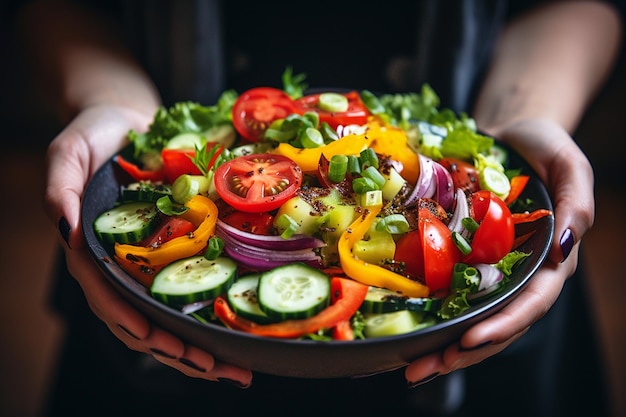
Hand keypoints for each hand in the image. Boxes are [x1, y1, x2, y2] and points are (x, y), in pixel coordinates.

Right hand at [44, 104, 252, 385]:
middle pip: (142, 320)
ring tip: (234, 369)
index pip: (107, 296)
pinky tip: (236, 332)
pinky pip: (190, 290)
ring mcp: (147, 264)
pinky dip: (208, 317)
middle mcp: (120, 266)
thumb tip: (65, 228)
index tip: (156, 340)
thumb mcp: (68, 152)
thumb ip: (59, 187)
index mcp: (91, 251)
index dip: (129, 319)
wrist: (127, 121)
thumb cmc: (95, 135)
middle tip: (216, 368)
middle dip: (176, 350)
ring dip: (198, 349)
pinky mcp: (173, 253)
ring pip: (168, 317)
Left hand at [405, 118, 592, 384]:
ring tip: (411, 366)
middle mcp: (517, 272)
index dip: (503, 325)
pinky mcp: (463, 258)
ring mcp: (488, 268)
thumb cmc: (543, 147)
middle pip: (496, 322)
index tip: (470, 339)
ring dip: (442, 345)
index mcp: (549, 259)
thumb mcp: (570, 165)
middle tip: (425, 369)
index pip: (531, 303)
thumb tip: (567, 244)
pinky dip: (430, 315)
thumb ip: (577, 202)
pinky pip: (447, 291)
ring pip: (470, 316)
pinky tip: (406, 333)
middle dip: (464, 350)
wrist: (509, 135)